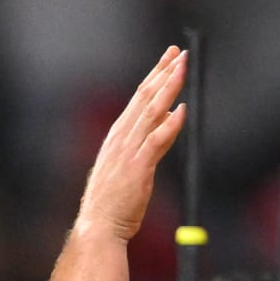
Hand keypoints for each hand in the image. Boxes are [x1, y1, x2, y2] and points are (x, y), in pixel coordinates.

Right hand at [74, 45, 187, 242]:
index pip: (137, 100)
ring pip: (150, 113)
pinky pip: (155, 141)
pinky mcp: (137, 168)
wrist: (98, 227)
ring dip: (167, 89)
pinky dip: (168, 125)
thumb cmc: (112, 202)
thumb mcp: (129, 166)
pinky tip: (179, 110)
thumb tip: (168, 117)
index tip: (168, 59)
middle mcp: (120, 140)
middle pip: (143, 99)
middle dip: (161, 73)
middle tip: (177, 53)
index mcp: (117, 138)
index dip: (154, 77)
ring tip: (181, 69)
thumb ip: (149, 140)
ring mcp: (127, 153)